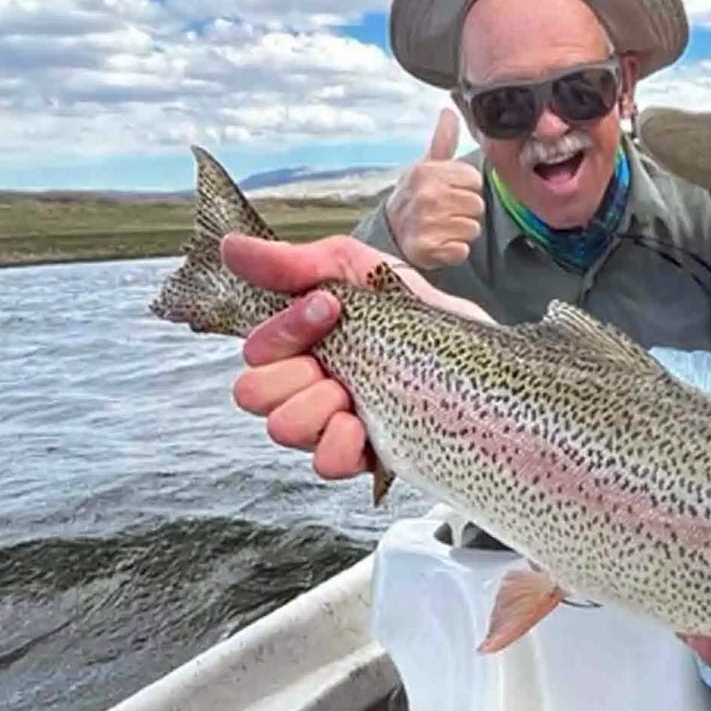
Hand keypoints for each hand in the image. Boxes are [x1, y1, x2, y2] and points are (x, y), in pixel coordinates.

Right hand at [224, 233, 492, 479]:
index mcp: (301, 345)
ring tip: (355, 395)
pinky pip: (326, 464)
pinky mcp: (365, 456)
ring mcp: (333, 423)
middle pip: (253, 395)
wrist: (478, 346)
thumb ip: (294, 264)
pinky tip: (366, 428)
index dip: (285, 329)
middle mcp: (308, 386)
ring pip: (283, 428)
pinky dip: (342, 444)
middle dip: (297, 374)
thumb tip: (231, 246)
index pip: (255, 350)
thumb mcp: (359, 271)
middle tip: (339, 364)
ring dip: (319, 407)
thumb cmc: (416, 310)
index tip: (329, 306)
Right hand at [385, 107, 485, 266]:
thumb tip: (449, 110)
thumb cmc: (415, 197)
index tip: (449, 192)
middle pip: (477, 205)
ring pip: (473, 228)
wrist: (390, 233)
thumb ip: (443, 140)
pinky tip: (440, 244)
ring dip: (461, 231)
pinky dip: (454, 251)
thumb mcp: (426, 166)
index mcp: (429, 172)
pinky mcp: (430, 249)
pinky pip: (462, 250)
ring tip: (442, 227)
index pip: (474, 180)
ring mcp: (428, 223)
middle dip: (465, 211)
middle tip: (445, 212)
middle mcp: (427, 195)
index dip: (466, 188)